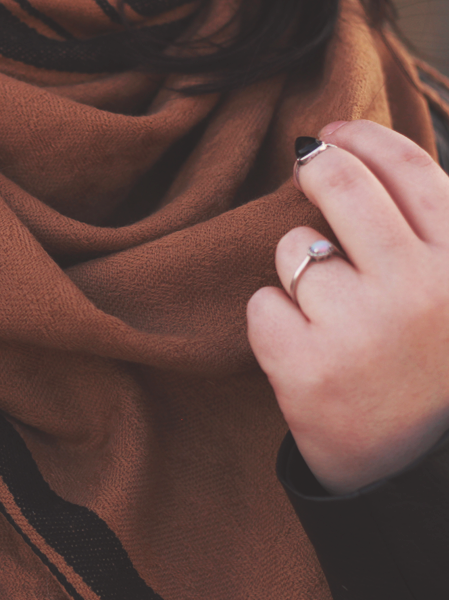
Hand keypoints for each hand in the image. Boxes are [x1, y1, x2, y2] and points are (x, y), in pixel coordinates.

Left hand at [247, 120, 448, 493]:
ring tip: (330, 315)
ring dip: (298, 270)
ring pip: (293, 250)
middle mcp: (419, 288)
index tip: (336, 130)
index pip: (411, 171)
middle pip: (341, 188)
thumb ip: (428, 234)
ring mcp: (361, 328)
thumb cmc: (428, 369)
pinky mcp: (308, 367)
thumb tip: (362, 157)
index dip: (365, 140)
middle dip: (315, 165)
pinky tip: (304, 349)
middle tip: (306, 162)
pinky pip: (261, 305)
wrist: (415, 468)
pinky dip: (272, 322)